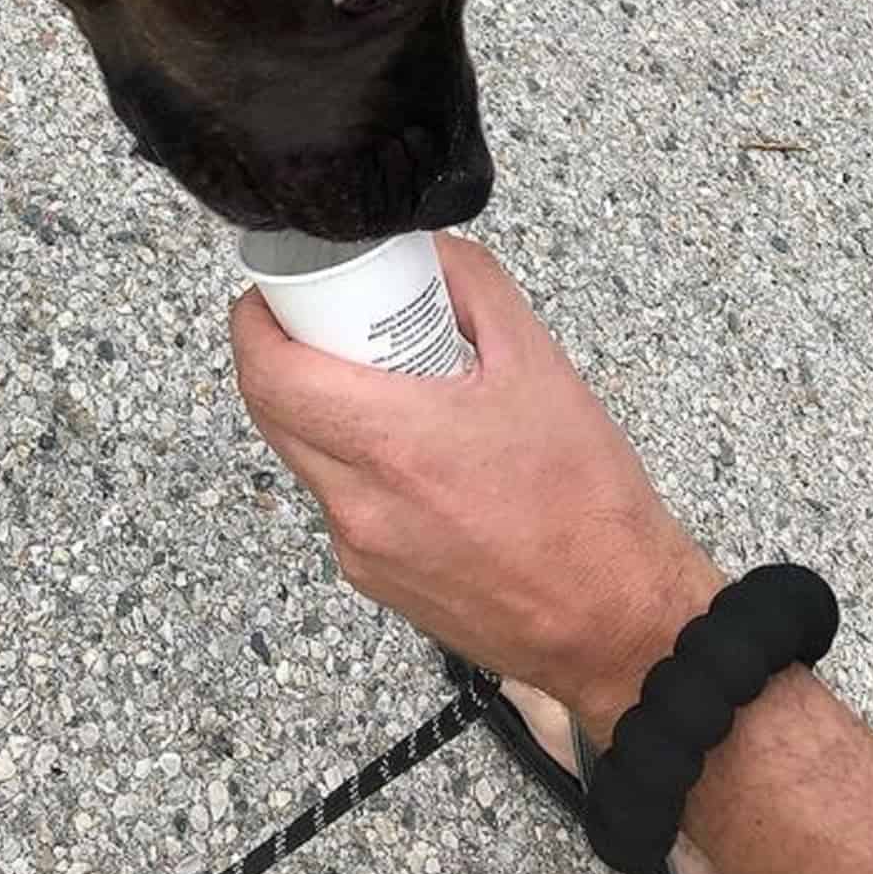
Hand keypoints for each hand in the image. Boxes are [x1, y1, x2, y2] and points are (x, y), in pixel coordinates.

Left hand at [232, 236, 722, 727]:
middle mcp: (361, 502)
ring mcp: (359, 547)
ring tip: (377, 384)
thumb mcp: (541, 366)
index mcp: (395, 442)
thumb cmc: (586, 503)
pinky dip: (354, 461)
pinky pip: (336, 499)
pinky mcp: (369, 578)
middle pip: (271, 412)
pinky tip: (410, 452)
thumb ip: (475, 287)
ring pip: (303, 455)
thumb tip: (425, 250)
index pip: (271, 375)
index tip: (273, 292)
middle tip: (319, 323)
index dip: (256, 322)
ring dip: (320, 409)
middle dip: (281, 355)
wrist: (616, 623)